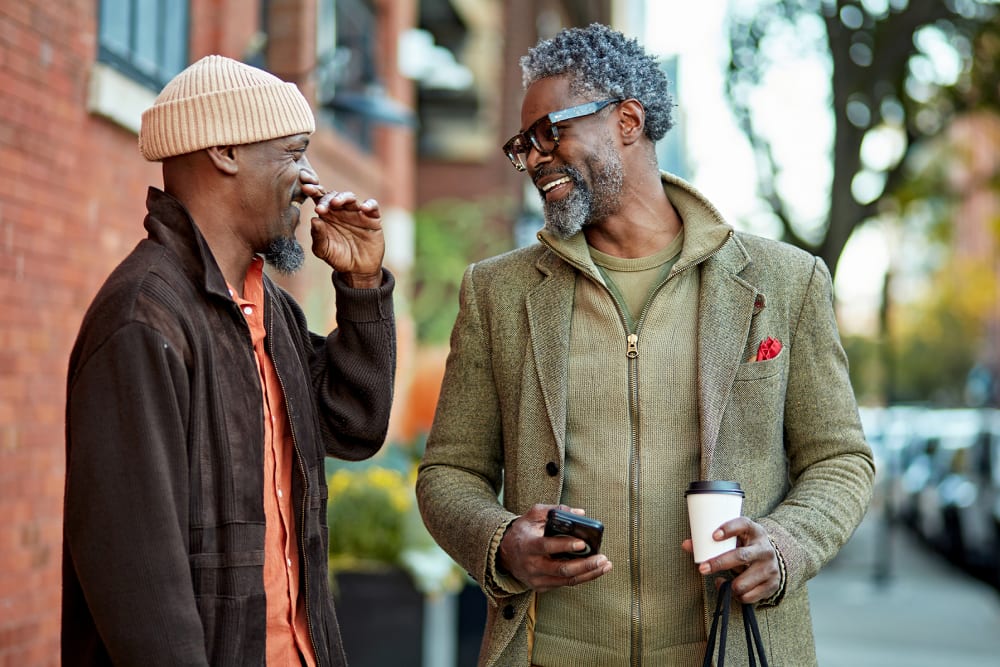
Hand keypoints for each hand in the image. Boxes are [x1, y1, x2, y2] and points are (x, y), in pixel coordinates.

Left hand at [303, 181, 383, 287]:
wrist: (358, 270)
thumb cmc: (338, 258)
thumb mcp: (324, 250)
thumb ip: (318, 236)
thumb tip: (313, 220)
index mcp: (327, 215)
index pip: (319, 198)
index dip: (313, 190)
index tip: (305, 188)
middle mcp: (341, 211)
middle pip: (334, 196)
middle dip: (326, 198)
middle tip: (321, 207)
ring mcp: (357, 213)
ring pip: (351, 197)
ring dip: (343, 197)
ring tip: (336, 203)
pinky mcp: (372, 219)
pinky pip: (373, 206)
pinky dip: (369, 204)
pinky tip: (363, 209)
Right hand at [497, 504, 611, 592]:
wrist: (505, 554)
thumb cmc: (523, 532)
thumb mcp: (533, 515)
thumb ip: (554, 511)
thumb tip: (579, 513)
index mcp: (528, 545)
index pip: (547, 547)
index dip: (565, 545)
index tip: (583, 543)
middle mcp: (532, 565)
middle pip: (562, 569)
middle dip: (585, 565)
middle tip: (602, 558)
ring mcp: (537, 578)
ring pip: (567, 580)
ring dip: (589, 574)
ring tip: (605, 566)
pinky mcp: (542, 586)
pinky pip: (565, 584)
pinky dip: (582, 578)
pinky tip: (594, 571)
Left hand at [681, 517, 779, 603]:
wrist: (772, 562)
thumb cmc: (745, 547)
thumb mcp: (733, 541)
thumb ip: (710, 542)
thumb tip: (686, 545)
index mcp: (754, 532)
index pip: (743, 525)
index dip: (729, 529)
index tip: (713, 536)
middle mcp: (764, 549)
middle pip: (741, 557)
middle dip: (719, 563)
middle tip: (702, 569)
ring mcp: (770, 568)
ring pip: (743, 582)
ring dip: (728, 585)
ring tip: (720, 580)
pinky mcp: (772, 585)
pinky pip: (748, 596)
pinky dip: (736, 596)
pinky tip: (733, 589)